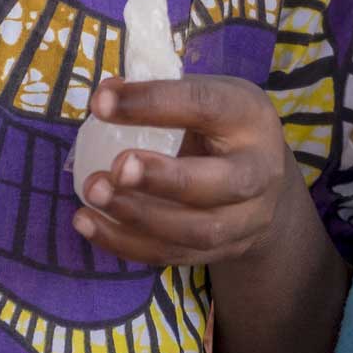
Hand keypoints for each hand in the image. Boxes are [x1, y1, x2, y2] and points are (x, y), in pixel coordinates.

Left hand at [73, 76, 304, 265]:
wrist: (264, 183)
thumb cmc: (222, 129)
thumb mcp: (207, 98)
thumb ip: (162, 97)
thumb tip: (103, 99)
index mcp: (250, 118)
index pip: (208, 106)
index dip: (154, 103)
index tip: (101, 104)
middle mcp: (260, 171)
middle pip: (224, 182)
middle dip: (165, 178)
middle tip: (117, 167)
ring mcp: (247, 218)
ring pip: (198, 230)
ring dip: (139, 216)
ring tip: (94, 193)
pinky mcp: (224, 250)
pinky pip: (173, 255)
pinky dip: (126, 243)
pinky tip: (89, 223)